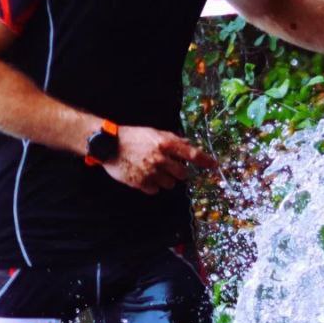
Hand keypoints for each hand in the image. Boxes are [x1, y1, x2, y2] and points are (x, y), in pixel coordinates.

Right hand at [102, 126, 218, 195]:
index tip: (214, 166)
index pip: (192, 154)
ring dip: (166, 179)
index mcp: (165, 143)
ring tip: (154, 170)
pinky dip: (153, 185)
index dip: (206, 161)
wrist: (109, 145)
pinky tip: (145, 176)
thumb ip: (172, 140)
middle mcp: (161, 159)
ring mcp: (151, 172)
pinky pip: (156, 190)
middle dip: (179, 172)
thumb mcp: (154, 132)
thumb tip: (188, 144)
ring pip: (170, 184)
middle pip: (183, 174)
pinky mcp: (141, 183)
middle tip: (169, 166)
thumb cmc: (132, 136)